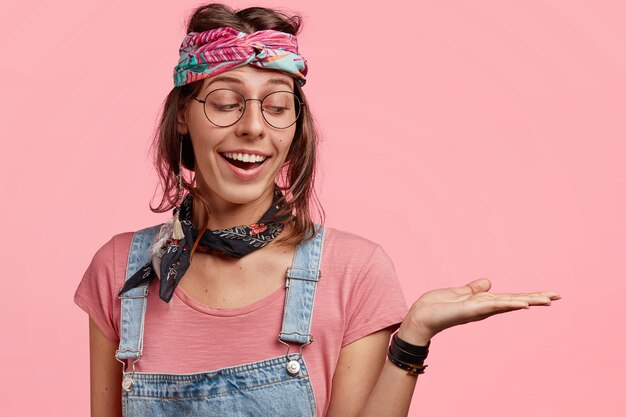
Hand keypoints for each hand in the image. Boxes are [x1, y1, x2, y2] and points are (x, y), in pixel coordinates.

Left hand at [397, 278, 560, 345]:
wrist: (420, 317)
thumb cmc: (436, 307)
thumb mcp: (458, 293)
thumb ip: (473, 289)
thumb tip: (488, 282)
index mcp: (483, 302)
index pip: (511, 298)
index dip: (529, 295)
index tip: (549, 294)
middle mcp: (485, 307)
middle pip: (515, 301)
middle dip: (535, 298)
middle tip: (557, 296)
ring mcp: (479, 309)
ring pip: (508, 303)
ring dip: (527, 300)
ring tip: (546, 299)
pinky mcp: (470, 310)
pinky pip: (492, 305)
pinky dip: (507, 304)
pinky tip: (522, 303)